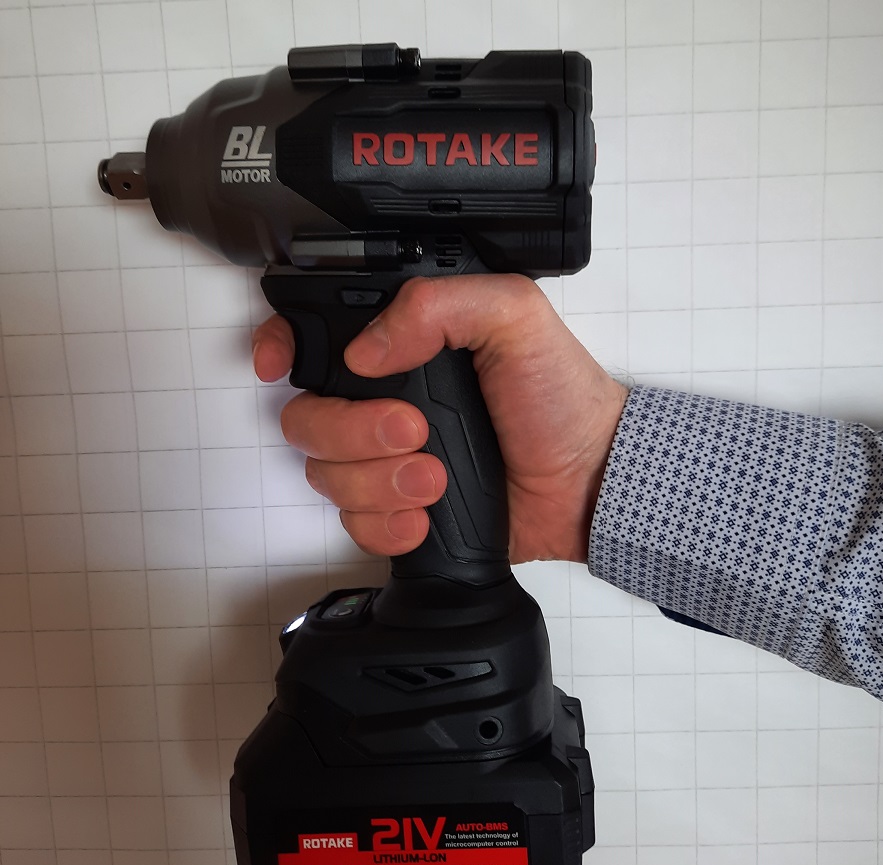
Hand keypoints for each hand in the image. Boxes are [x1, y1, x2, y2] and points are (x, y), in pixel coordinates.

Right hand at [253, 274, 627, 563]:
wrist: (587, 481)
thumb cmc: (560, 397)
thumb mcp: (515, 318)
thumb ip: (440, 305)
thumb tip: (367, 349)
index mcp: (405, 347)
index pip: (315, 338)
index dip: (281, 348)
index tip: (279, 366)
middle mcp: (385, 402)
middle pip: (307, 418)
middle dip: (352, 432)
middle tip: (414, 431)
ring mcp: (388, 460)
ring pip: (325, 475)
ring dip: (377, 482)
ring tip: (436, 478)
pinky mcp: (399, 510)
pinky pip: (354, 524)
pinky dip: (385, 525)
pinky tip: (424, 515)